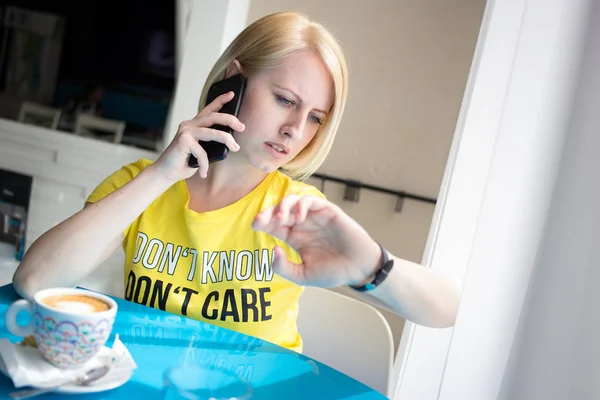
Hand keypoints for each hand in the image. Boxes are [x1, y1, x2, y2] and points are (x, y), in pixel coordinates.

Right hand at [152, 91, 244, 182]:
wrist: (166, 172)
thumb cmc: (185, 162)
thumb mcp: (202, 150)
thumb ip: (211, 143)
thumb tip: (230, 143)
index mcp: (194, 125)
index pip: (209, 110)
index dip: (220, 100)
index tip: (232, 94)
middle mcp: (189, 125)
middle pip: (214, 117)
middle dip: (230, 119)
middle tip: (242, 127)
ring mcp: (185, 132)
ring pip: (212, 132)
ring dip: (227, 140)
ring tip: (235, 148)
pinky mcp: (183, 141)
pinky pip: (202, 153)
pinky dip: (205, 164)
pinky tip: (203, 173)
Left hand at [251, 195, 382, 287]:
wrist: (358, 269)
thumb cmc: (333, 272)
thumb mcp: (303, 275)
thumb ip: (284, 267)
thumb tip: (273, 250)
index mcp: (294, 237)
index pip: (273, 224)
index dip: (262, 221)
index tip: (255, 225)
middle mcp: (302, 224)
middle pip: (279, 210)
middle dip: (267, 213)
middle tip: (261, 221)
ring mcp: (314, 216)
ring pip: (293, 201)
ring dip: (283, 207)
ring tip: (281, 219)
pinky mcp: (328, 211)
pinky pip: (311, 200)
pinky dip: (302, 205)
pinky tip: (298, 217)